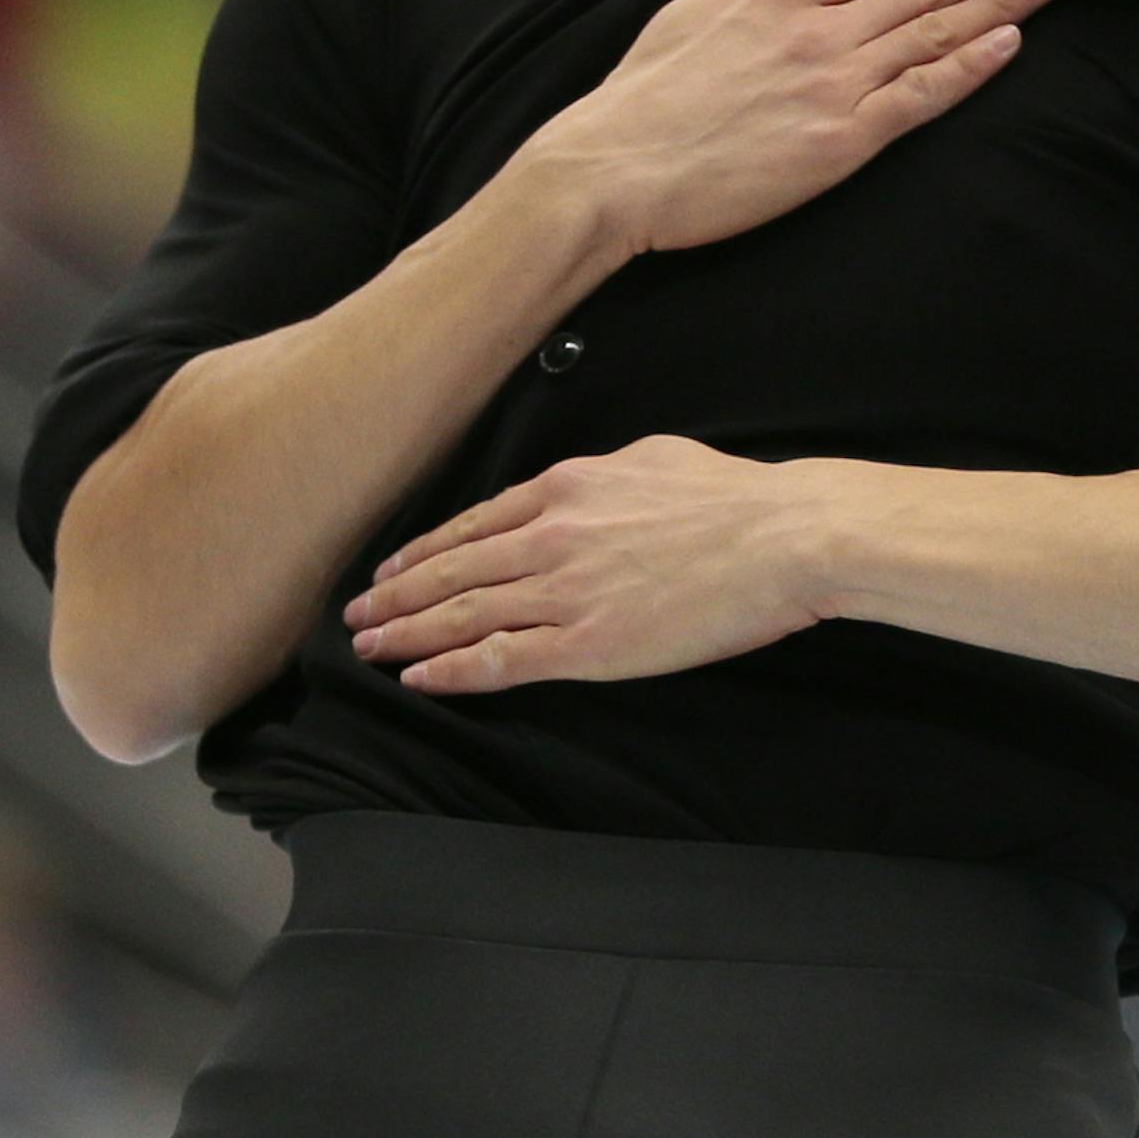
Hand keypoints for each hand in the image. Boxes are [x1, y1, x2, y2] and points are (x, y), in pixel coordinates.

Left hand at [341, 435, 828, 692]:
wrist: (783, 537)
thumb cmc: (734, 498)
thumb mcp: (653, 458)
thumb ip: (603, 477)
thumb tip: (581, 487)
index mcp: (567, 487)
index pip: (475, 523)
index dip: (425, 550)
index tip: (392, 567)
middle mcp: (553, 536)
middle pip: (453, 568)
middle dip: (396, 594)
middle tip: (356, 614)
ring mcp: (567, 591)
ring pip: (465, 613)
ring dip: (409, 633)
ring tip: (370, 647)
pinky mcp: (591, 644)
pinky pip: (504, 659)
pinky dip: (455, 671)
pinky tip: (423, 679)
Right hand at [524, 0, 1063, 257]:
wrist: (614, 168)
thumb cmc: (645, 97)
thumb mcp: (698, 9)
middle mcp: (819, 27)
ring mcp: (835, 82)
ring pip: (936, 29)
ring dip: (1000, 0)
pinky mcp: (842, 139)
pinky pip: (922, 94)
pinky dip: (971, 64)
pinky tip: (1010, 42)